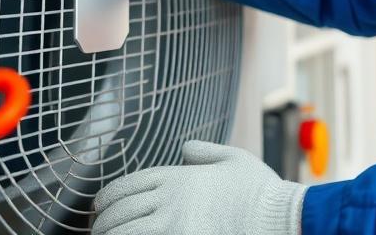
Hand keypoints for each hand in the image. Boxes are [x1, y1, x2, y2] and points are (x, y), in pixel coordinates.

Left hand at [92, 140, 305, 234]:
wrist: (278, 218)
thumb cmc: (259, 191)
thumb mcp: (235, 159)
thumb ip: (206, 152)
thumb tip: (187, 148)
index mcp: (179, 177)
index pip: (128, 185)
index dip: (107, 196)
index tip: (98, 206)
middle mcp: (170, 200)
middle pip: (120, 211)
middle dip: (103, 222)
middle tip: (97, 230)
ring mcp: (173, 226)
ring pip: (124, 233)